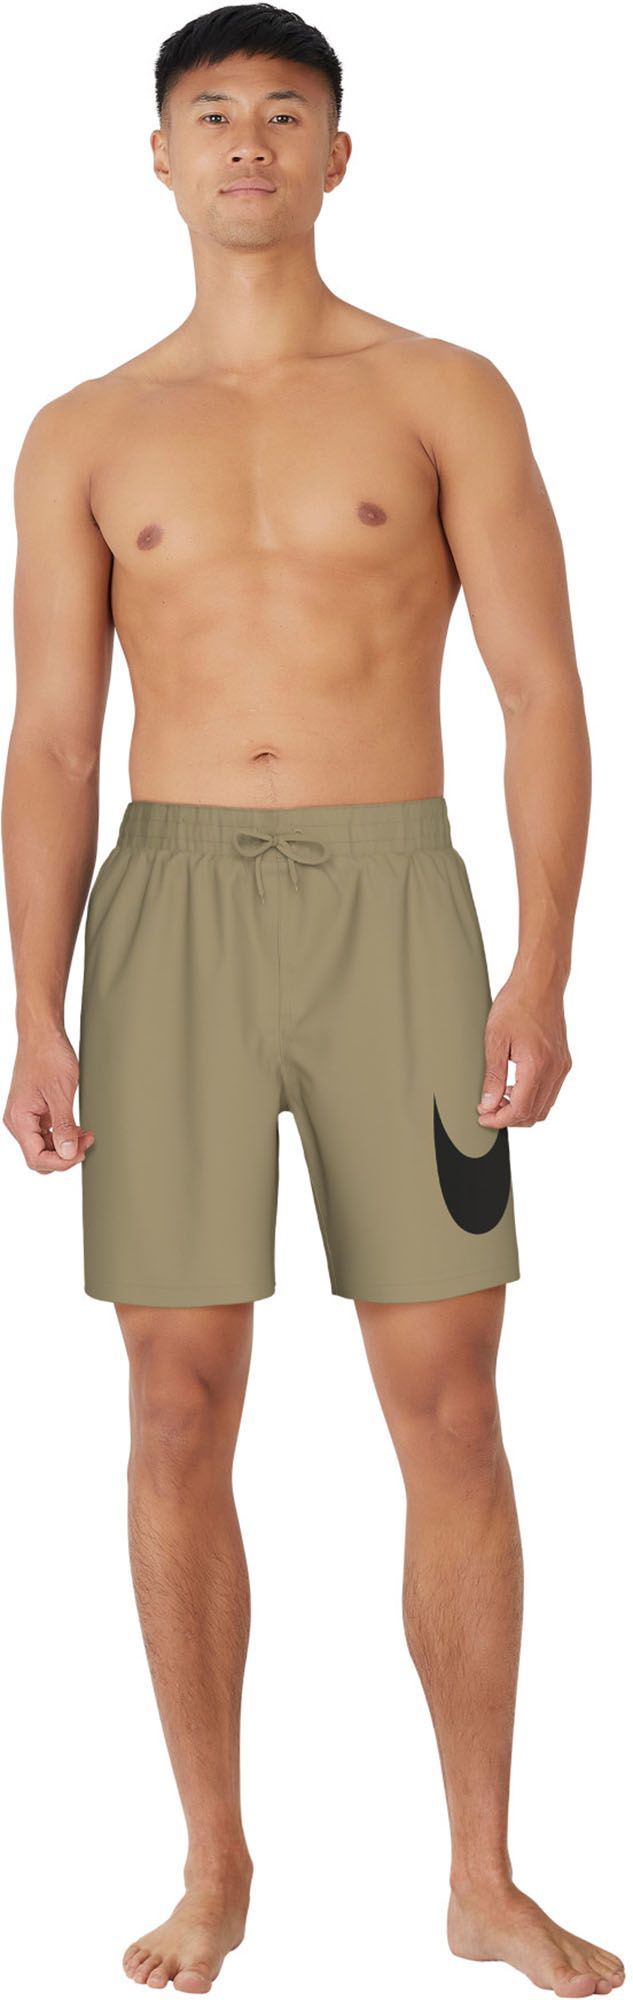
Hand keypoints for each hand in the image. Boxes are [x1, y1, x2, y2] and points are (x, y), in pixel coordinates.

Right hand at [3, 1023, 94, 1170]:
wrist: (42, 1034)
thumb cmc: (49, 1056)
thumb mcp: (61, 1093)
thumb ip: (63, 1126)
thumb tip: (68, 1153)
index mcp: (19, 1119)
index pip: (37, 1158)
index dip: (61, 1162)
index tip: (81, 1153)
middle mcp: (18, 1121)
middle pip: (39, 1156)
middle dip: (65, 1155)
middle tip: (87, 1142)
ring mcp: (25, 1117)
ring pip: (44, 1147)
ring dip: (66, 1145)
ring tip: (86, 1134)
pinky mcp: (33, 1111)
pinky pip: (46, 1133)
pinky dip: (62, 1134)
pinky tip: (77, 1128)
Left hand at [476, 971, 571, 1127]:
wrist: (539, 983)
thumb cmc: (516, 1004)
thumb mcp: (495, 1040)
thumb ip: (492, 1076)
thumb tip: (488, 1104)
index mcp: (537, 1066)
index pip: (520, 1110)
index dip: (499, 1120)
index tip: (483, 1117)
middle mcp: (555, 1069)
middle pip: (534, 1114)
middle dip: (509, 1118)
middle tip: (488, 1109)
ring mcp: (562, 1066)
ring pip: (544, 1106)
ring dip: (522, 1109)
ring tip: (499, 1098)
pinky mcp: (563, 1061)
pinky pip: (550, 1092)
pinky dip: (533, 1097)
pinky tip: (514, 1086)